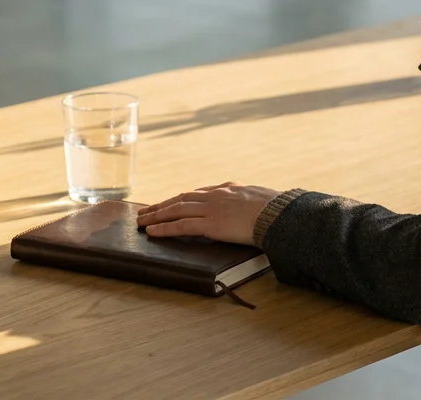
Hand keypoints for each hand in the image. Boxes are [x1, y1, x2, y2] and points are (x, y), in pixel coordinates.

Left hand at [136, 182, 279, 245]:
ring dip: (156, 215)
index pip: (198, 193)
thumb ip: (248, 199)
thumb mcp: (261, 198)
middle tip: (146, 211)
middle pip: (182, 198)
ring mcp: (211, 209)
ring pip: (176, 210)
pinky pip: (181, 226)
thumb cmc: (276, 209)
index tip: (171, 203)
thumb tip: (250, 204)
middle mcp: (216, 195)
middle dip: (162, 205)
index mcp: (228, 188)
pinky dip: (164, 228)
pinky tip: (151, 231)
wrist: (278, 214)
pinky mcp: (209, 224)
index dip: (182, 199)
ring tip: (142, 221)